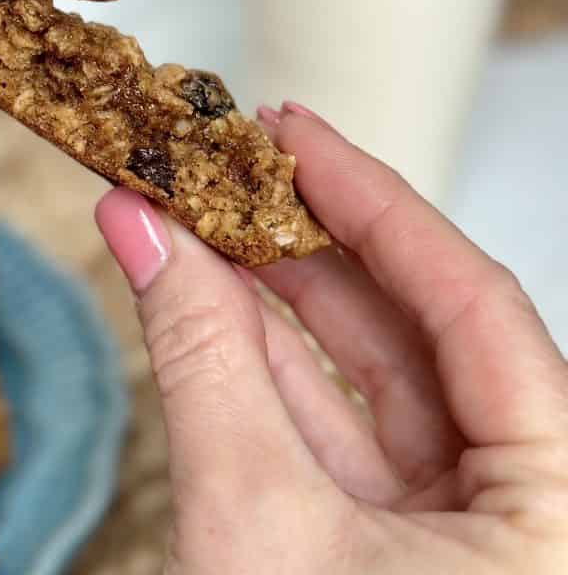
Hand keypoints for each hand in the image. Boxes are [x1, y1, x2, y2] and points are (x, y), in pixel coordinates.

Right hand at [95, 103, 567, 573]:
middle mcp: (526, 504)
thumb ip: (200, 361)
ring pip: (365, 377)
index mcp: (558, 498)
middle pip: (414, 327)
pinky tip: (201, 300)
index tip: (289, 132)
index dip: (368, 199)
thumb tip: (141, 230)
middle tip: (227, 169)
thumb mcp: (254, 519)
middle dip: (304, 241)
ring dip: (268, 299)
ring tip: (191, 223)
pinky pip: (332, 427)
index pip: (469, 299)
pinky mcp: (396, 548)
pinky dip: (259, 366)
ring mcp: (460, 529)